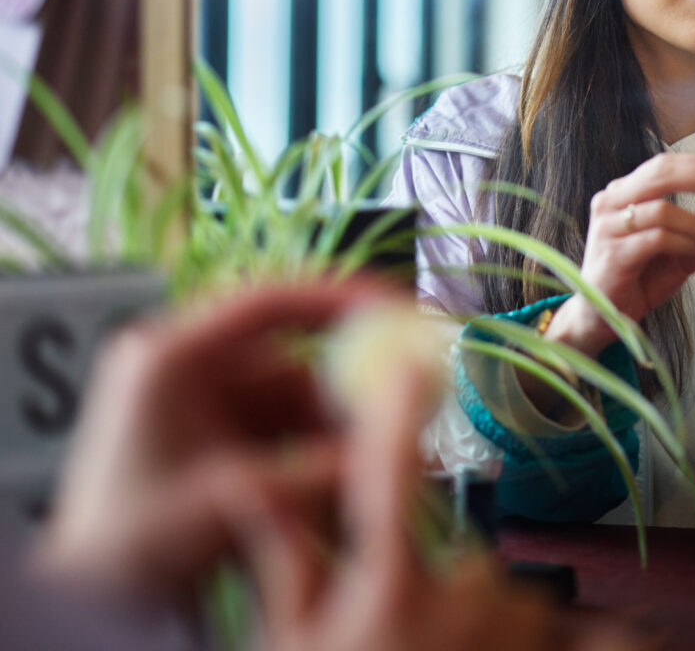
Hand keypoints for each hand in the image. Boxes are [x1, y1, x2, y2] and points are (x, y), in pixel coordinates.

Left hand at [35, 280, 383, 604]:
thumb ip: (315, 469)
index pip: (269, 301)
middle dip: (347, 391)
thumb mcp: (228, 499)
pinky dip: (317, 455)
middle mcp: (189, 367)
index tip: (398, 307)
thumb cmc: (128, 547)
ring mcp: (205, 403)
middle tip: (402, 410)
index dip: (339, 297)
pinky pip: (286, 433)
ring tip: (378, 464)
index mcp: (171, 355)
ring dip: (336, 434)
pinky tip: (346, 483)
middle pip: (293, 358)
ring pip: (298, 402)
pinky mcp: (219, 438)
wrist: (81, 608)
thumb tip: (392, 440)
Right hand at [239, 361, 639, 650]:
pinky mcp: (543, 648)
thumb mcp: (294, 645)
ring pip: (502, 599)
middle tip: (411, 649)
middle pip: (462, 557)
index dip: (393, 418)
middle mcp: (458, 601)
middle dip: (442, 590)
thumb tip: (248, 484)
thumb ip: (287, 561)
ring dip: (482, 628)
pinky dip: (543, 644)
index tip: (403, 369)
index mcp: (387, 592)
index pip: (388, 481)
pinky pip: (560, 634)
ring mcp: (510, 628)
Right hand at [547, 154, 694, 356]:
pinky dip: (685, 242)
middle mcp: (611, 201)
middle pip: (661, 174)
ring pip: (663, 210)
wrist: (603, 316)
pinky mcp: (612, 254)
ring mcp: (608, 226)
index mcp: (625, 191)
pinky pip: (656, 239)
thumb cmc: (640, 278)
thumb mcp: (682, 256)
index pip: (665, 164)